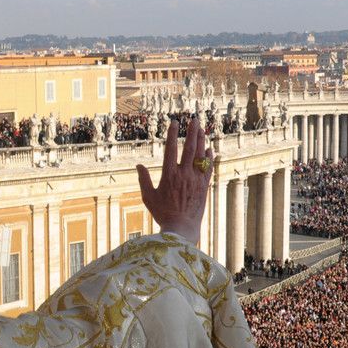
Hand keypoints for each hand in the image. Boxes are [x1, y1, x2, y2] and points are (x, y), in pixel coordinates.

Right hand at [137, 117, 213, 244]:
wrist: (182, 228)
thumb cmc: (162, 213)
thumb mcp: (148, 197)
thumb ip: (143, 180)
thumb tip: (138, 165)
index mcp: (169, 175)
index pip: (171, 149)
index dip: (172, 134)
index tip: (174, 122)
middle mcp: (184, 175)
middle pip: (189, 148)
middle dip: (191, 132)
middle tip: (193, 119)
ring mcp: (196, 180)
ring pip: (200, 156)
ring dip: (201, 140)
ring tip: (201, 128)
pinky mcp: (204, 186)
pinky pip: (208, 168)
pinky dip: (209, 157)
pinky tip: (209, 148)